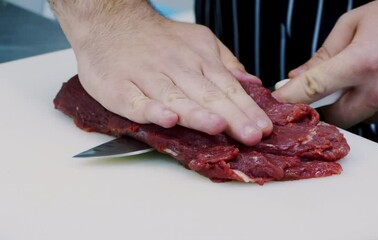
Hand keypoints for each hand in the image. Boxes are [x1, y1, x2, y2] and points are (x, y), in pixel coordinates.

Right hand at [52, 1, 272, 145]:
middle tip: (251, 135)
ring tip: (218, 126)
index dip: (246, 108)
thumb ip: (225, 63)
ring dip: (197, 114)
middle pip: (207, 96)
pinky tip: (167, 119)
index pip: (227, 87)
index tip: (263, 127)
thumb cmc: (159, 39)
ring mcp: (146, 77)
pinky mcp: (118, 88)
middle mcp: (175, 68)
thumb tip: (251, 83)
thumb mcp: (199, 41)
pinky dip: (152, 110)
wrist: (111, 21)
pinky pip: (136, 101)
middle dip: (232, 117)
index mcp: (197, 59)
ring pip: (175, 98)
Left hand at [272, 0, 377, 127]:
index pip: (313, 88)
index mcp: (363, 62)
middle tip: (325, 88)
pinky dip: (370, 104)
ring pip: (356, 119)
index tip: (276, 102)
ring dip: (349, 104)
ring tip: (362, 77)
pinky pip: (376, 117)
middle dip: (323, 106)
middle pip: (333, 117)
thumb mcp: (355, 23)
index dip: (289, 97)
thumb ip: (323, 54)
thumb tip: (298, 76)